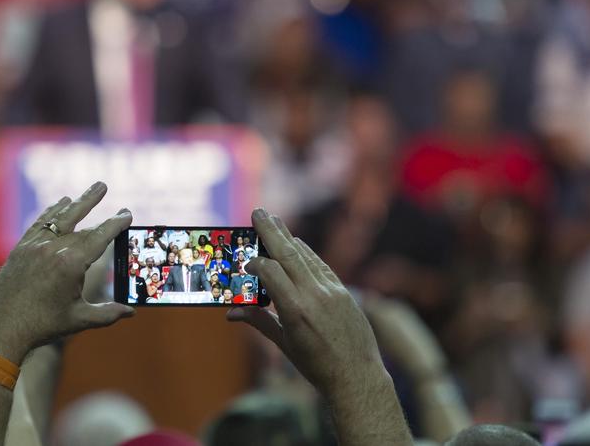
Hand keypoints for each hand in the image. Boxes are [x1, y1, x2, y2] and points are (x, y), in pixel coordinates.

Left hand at [0, 181, 133, 361]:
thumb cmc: (41, 326)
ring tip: (92, 188)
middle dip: (95, 205)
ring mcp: (34, 246)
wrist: (0, 329)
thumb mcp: (79, 320)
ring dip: (76, 202)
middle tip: (105, 187)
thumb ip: (107, 313)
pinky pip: (40, 224)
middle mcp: (52, 249)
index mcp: (71, 264)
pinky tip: (60, 204)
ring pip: (60, 217)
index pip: (99, 237)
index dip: (115, 224)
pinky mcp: (20, 249)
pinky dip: (51, 212)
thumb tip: (131, 312)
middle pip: (81, 224)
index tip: (126, 214)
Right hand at [228, 209, 387, 399]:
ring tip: (274, 221)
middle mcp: (314, 295)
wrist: (358, 377)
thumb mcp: (284, 345)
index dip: (255, 263)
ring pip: (306, 256)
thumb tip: (231, 313)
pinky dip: (307, 254)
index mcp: (295, 310)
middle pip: (288, 253)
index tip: (246, 263)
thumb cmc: (316, 366)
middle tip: (258, 212)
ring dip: (288, 237)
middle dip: (271, 231)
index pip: (270, 271)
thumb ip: (259, 322)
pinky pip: (321, 266)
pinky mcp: (345, 291)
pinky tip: (297, 244)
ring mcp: (332, 291)